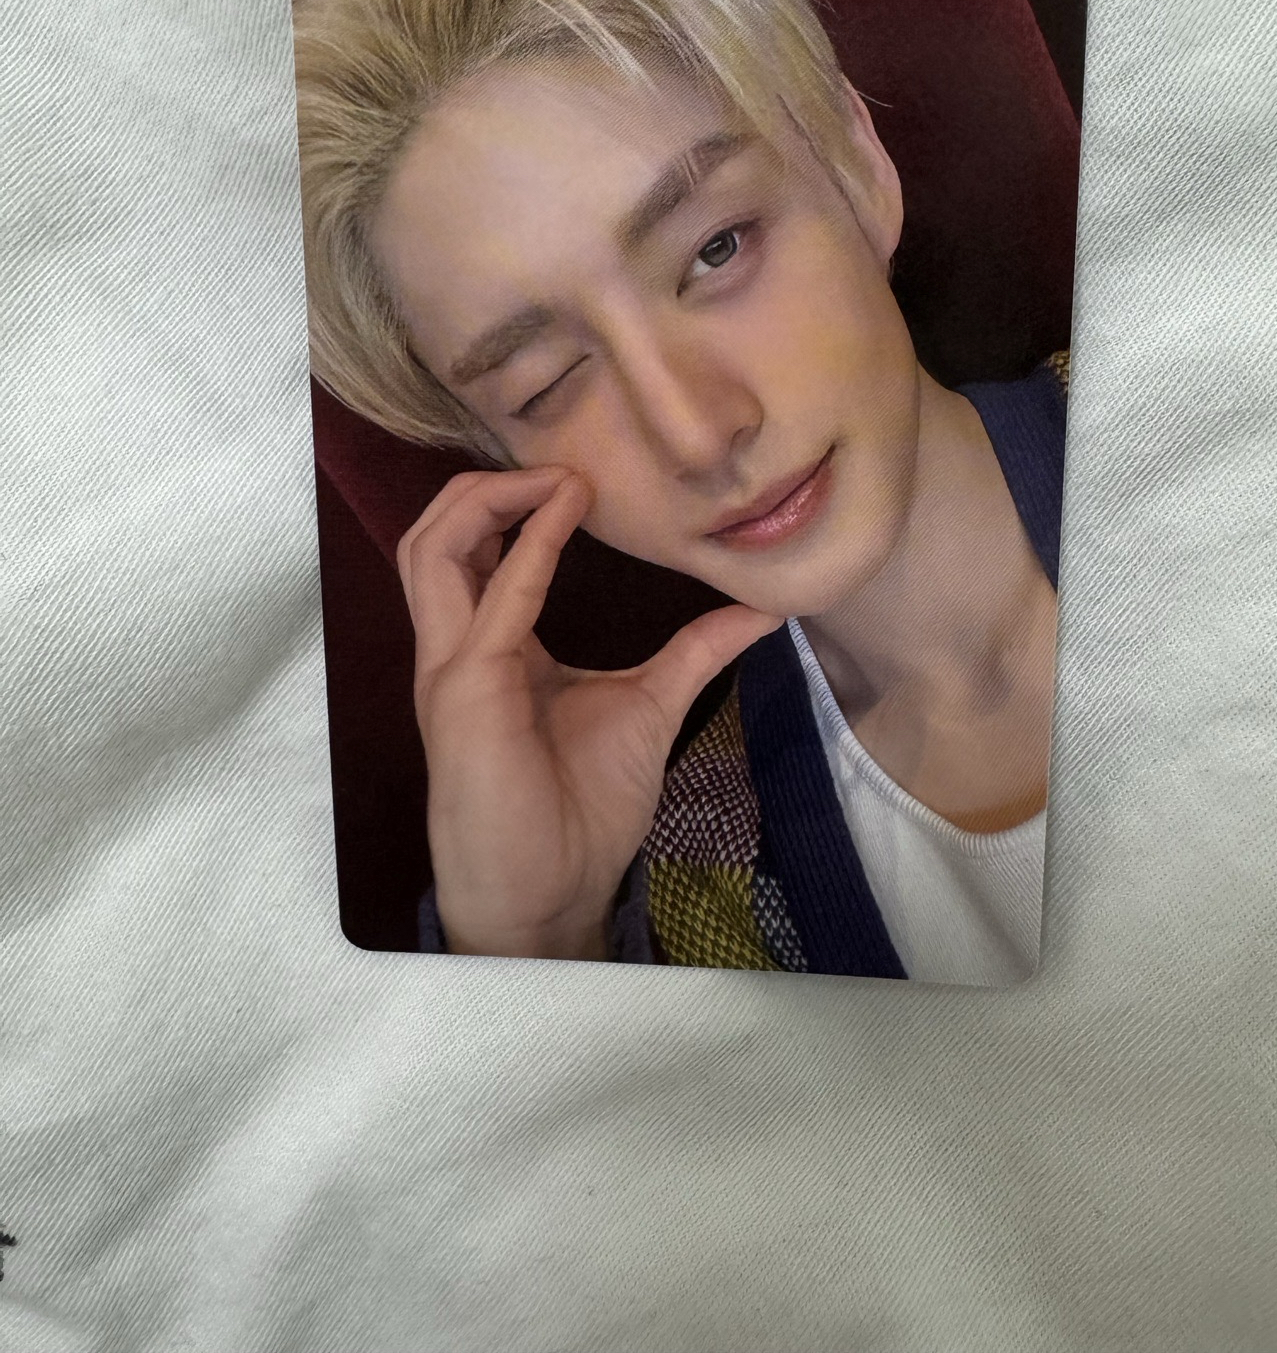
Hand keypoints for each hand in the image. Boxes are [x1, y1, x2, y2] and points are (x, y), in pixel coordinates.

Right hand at [396, 466, 781, 960]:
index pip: (473, 554)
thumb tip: (764, 608)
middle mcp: (458, 648)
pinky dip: (529, 547)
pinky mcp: (466, 691)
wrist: (553, 895)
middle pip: (433, 537)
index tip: (576, 476)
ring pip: (430, 550)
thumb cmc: (581, 813)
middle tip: (556, 464)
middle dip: (484, 485)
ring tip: (556, 478)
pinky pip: (494, 601)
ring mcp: (452, 667)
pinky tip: (567, 512)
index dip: (513, 504)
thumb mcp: (650, 707)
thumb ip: (697, 651)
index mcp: (492, 648)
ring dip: (488, 499)